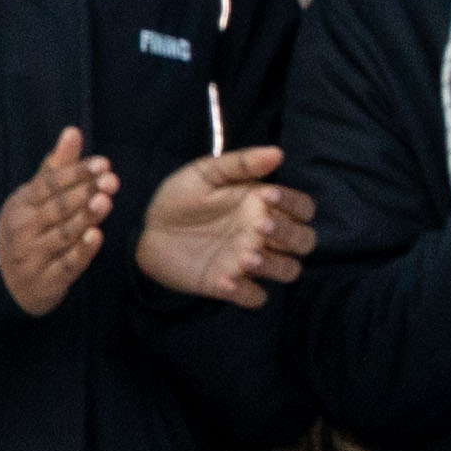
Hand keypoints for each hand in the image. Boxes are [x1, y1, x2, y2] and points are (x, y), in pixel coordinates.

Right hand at [0, 126, 111, 317]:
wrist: (2, 278)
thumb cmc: (27, 228)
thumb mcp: (34, 197)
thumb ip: (56, 167)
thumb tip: (73, 131)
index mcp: (22, 204)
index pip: (48, 184)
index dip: (75, 173)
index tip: (103, 163)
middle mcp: (24, 228)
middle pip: (56, 208)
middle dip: (84, 193)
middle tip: (111, 180)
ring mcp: (33, 255)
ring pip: (62, 235)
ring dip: (84, 218)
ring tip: (105, 201)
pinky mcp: (47, 279)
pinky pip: (66, 264)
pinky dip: (81, 252)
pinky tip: (96, 236)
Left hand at [133, 146, 308, 305]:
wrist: (145, 231)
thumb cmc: (180, 199)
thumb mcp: (204, 173)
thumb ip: (240, 163)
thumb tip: (277, 153)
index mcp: (265, 207)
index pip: (304, 208)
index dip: (296, 204)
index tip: (270, 195)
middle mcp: (264, 237)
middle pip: (305, 241)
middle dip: (291, 235)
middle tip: (260, 227)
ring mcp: (250, 263)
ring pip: (289, 271)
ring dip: (275, 265)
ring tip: (245, 258)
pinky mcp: (231, 286)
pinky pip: (255, 297)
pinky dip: (247, 293)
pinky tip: (226, 281)